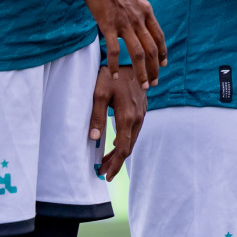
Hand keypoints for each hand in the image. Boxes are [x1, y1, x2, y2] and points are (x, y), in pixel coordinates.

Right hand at [82, 0, 166, 85]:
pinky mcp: (107, 25)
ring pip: (137, 53)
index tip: (164, 64)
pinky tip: (115, 75)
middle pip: (151, 48)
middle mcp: (138, 18)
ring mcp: (124, 22)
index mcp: (146, 9)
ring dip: (141, 71)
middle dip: (155, 68)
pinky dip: (115, 64)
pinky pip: (114, 50)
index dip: (163, 52)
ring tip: (143, 85)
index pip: (159, 36)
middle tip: (154, 83)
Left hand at [90, 65, 145, 180]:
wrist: (134, 60)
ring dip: (120, 152)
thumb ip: (96, 116)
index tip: (106, 176)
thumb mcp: (99, 93)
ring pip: (132, 139)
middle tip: (103, 173)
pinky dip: (125, 141)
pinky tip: (115, 143)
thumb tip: (94, 139)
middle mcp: (138, 118)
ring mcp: (142, 113)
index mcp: (128, 117)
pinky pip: (135, 130)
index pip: (123, 148)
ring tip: (106, 162)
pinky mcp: (142, 109)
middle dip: (116, 162)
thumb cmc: (112, 76)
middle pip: (128, 147)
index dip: (115, 164)